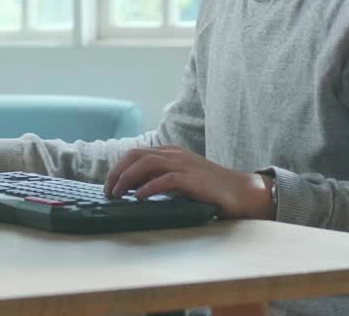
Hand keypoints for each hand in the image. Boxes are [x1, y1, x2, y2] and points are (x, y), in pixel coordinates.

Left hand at [103, 145, 273, 219]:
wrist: (241, 191)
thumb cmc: (211, 188)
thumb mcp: (182, 177)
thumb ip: (162, 177)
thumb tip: (134, 189)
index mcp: (171, 152)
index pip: (136, 154)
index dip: (118, 168)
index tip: (109, 185)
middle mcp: (175, 154)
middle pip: (136, 155)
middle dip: (117, 172)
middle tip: (108, 191)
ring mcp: (184, 165)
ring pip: (146, 163)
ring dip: (127, 178)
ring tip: (117, 194)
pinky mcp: (192, 179)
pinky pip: (166, 179)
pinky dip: (149, 187)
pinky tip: (139, 196)